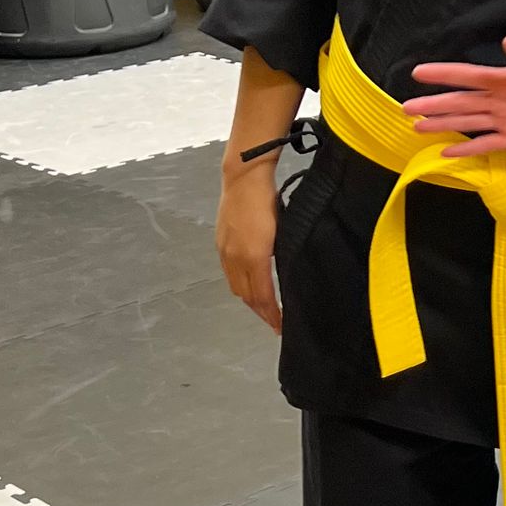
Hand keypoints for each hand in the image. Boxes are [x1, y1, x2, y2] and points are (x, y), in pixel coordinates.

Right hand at [216, 169, 280, 332]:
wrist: (242, 178)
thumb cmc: (267, 200)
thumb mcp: (283, 230)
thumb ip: (282, 256)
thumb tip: (286, 276)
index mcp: (254, 257)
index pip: (263, 296)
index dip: (271, 315)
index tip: (280, 327)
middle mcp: (235, 258)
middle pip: (247, 296)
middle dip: (260, 312)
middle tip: (274, 322)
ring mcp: (224, 251)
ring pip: (236, 287)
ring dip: (249, 300)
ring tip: (263, 307)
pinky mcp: (220, 244)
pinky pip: (229, 273)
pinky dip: (240, 284)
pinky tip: (249, 284)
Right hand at [405, 38, 505, 155]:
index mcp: (504, 79)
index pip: (467, 76)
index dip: (443, 74)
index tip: (418, 73)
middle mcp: (498, 100)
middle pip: (460, 103)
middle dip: (433, 105)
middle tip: (406, 108)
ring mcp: (504, 121)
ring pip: (467, 123)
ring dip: (442, 125)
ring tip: (417, 127)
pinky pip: (486, 145)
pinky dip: (467, 150)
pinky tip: (446, 153)